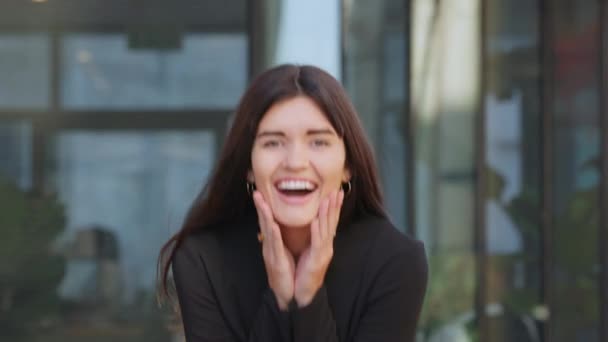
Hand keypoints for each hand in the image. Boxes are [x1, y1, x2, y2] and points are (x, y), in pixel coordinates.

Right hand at [252, 191, 295, 309]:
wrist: (287, 295)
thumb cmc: (286, 275)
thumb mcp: (282, 255)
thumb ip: (279, 242)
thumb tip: (277, 229)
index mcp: (273, 244)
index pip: (268, 222)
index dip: (264, 208)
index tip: (262, 193)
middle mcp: (270, 247)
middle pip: (264, 223)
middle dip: (260, 207)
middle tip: (257, 192)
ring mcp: (272, 254)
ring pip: (268, 231)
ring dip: (265, 215)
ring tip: (261, 201)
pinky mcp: (277, 262)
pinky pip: (276, 246)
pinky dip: (274, 235)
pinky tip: (273, 225)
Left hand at [294, 190, 343, 306]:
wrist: (302, 295)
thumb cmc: (303, 273)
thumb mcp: (309, 253)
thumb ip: (312, 239)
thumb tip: (313, 225)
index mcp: (323, 244)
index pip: (330, 222)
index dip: (334, 207)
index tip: (336, 192)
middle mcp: (326, 247)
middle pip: (331, 223)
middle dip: (334, 206)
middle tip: (337, 190)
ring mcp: (323, 254)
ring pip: (326, 230)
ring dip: (327, 214)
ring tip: (328, 199)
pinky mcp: (316, 261)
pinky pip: (317, 244)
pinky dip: (316, 231)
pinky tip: (315, 221)